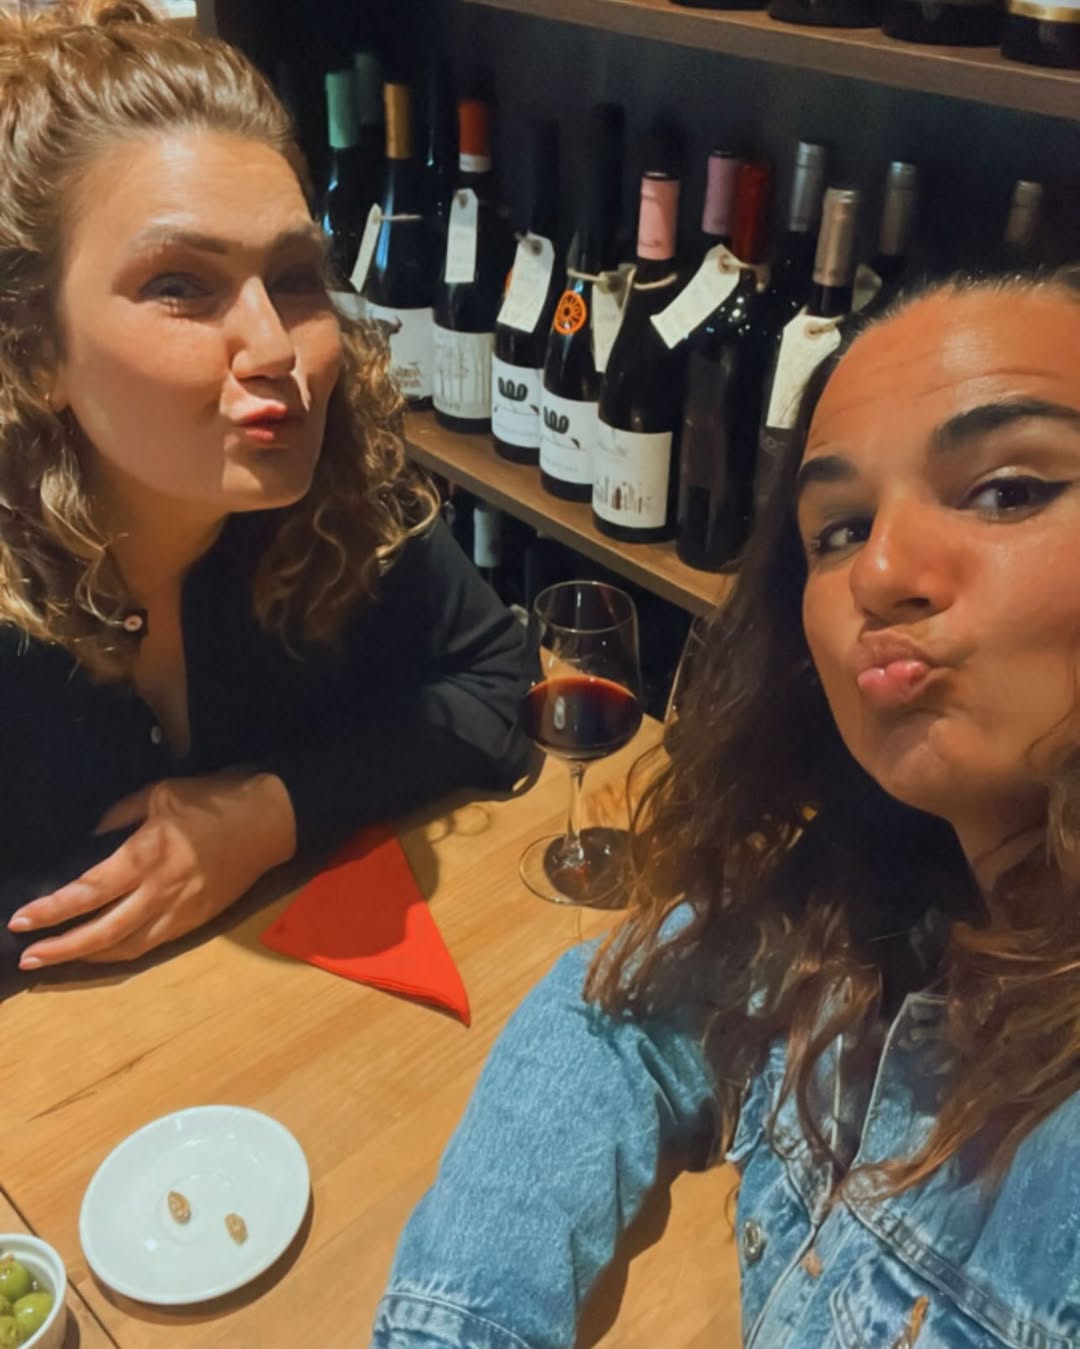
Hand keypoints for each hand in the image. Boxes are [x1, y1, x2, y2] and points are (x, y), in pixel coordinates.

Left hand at [8, 772, 296, 967]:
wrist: (269, 821)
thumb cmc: (214, 800)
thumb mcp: (159, 793)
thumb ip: (119, 816)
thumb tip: (90, 839)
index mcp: (146, 855)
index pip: (88, 891)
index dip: (51, 910)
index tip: (21, 921)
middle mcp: (159, 890)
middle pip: (102, 932)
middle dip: (61, 948)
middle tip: (28, 958)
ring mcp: (180, 910)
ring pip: (127, 947)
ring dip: (88, 957)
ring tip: (58, 958)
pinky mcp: (197, 921)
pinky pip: (152, 944)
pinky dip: (122, 951)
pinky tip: (104, 950)